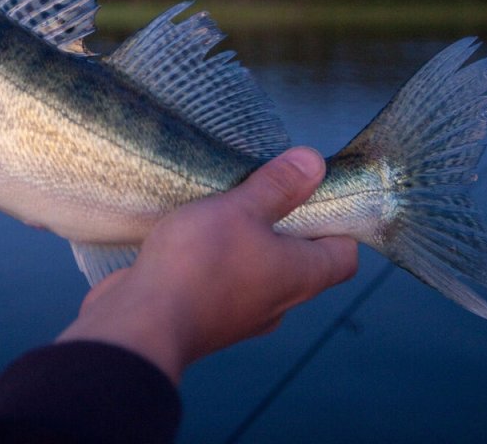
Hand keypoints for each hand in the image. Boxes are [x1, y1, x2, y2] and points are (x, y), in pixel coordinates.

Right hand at [56, 147, 357, 383]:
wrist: (142, 323)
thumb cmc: (200, 264)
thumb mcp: (240, 210)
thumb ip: (277, 186)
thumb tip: (315, 163)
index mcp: (300, 277)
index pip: (344, 256)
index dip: (339, 225)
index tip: (316, 194)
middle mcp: (278, 302)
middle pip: (299, 263)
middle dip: (285, 228)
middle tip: (265, 192)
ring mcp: (240, 315)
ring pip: (257, 273)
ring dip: (246, 246)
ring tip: (224, 210)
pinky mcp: (205, 317)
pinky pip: (221, 284)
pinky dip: (215, 264)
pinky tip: (191, 240)